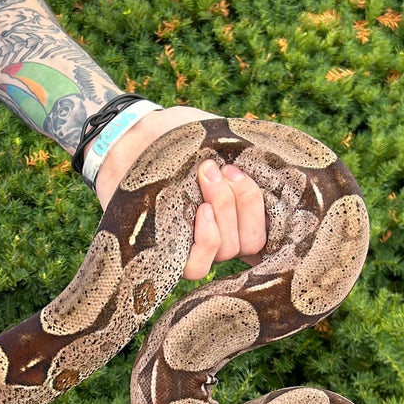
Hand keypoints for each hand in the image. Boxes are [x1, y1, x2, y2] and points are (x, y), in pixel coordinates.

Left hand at [92, 105, 266, 280]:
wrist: (130, 136)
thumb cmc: (174, 136)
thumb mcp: (215, 136)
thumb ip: (244, 151)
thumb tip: (274, 159)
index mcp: (235, 213)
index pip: (266, 232)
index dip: (266, 211)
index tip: (245, 171)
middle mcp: (219, 235)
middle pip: (250, 241)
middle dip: (243, 201)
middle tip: (221, 169)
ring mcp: (193, 247)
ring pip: (228, 250)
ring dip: (225, 211)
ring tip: (206, 176)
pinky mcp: (167, 256)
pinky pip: (198, 267)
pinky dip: (206, 239)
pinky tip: (200, 211)